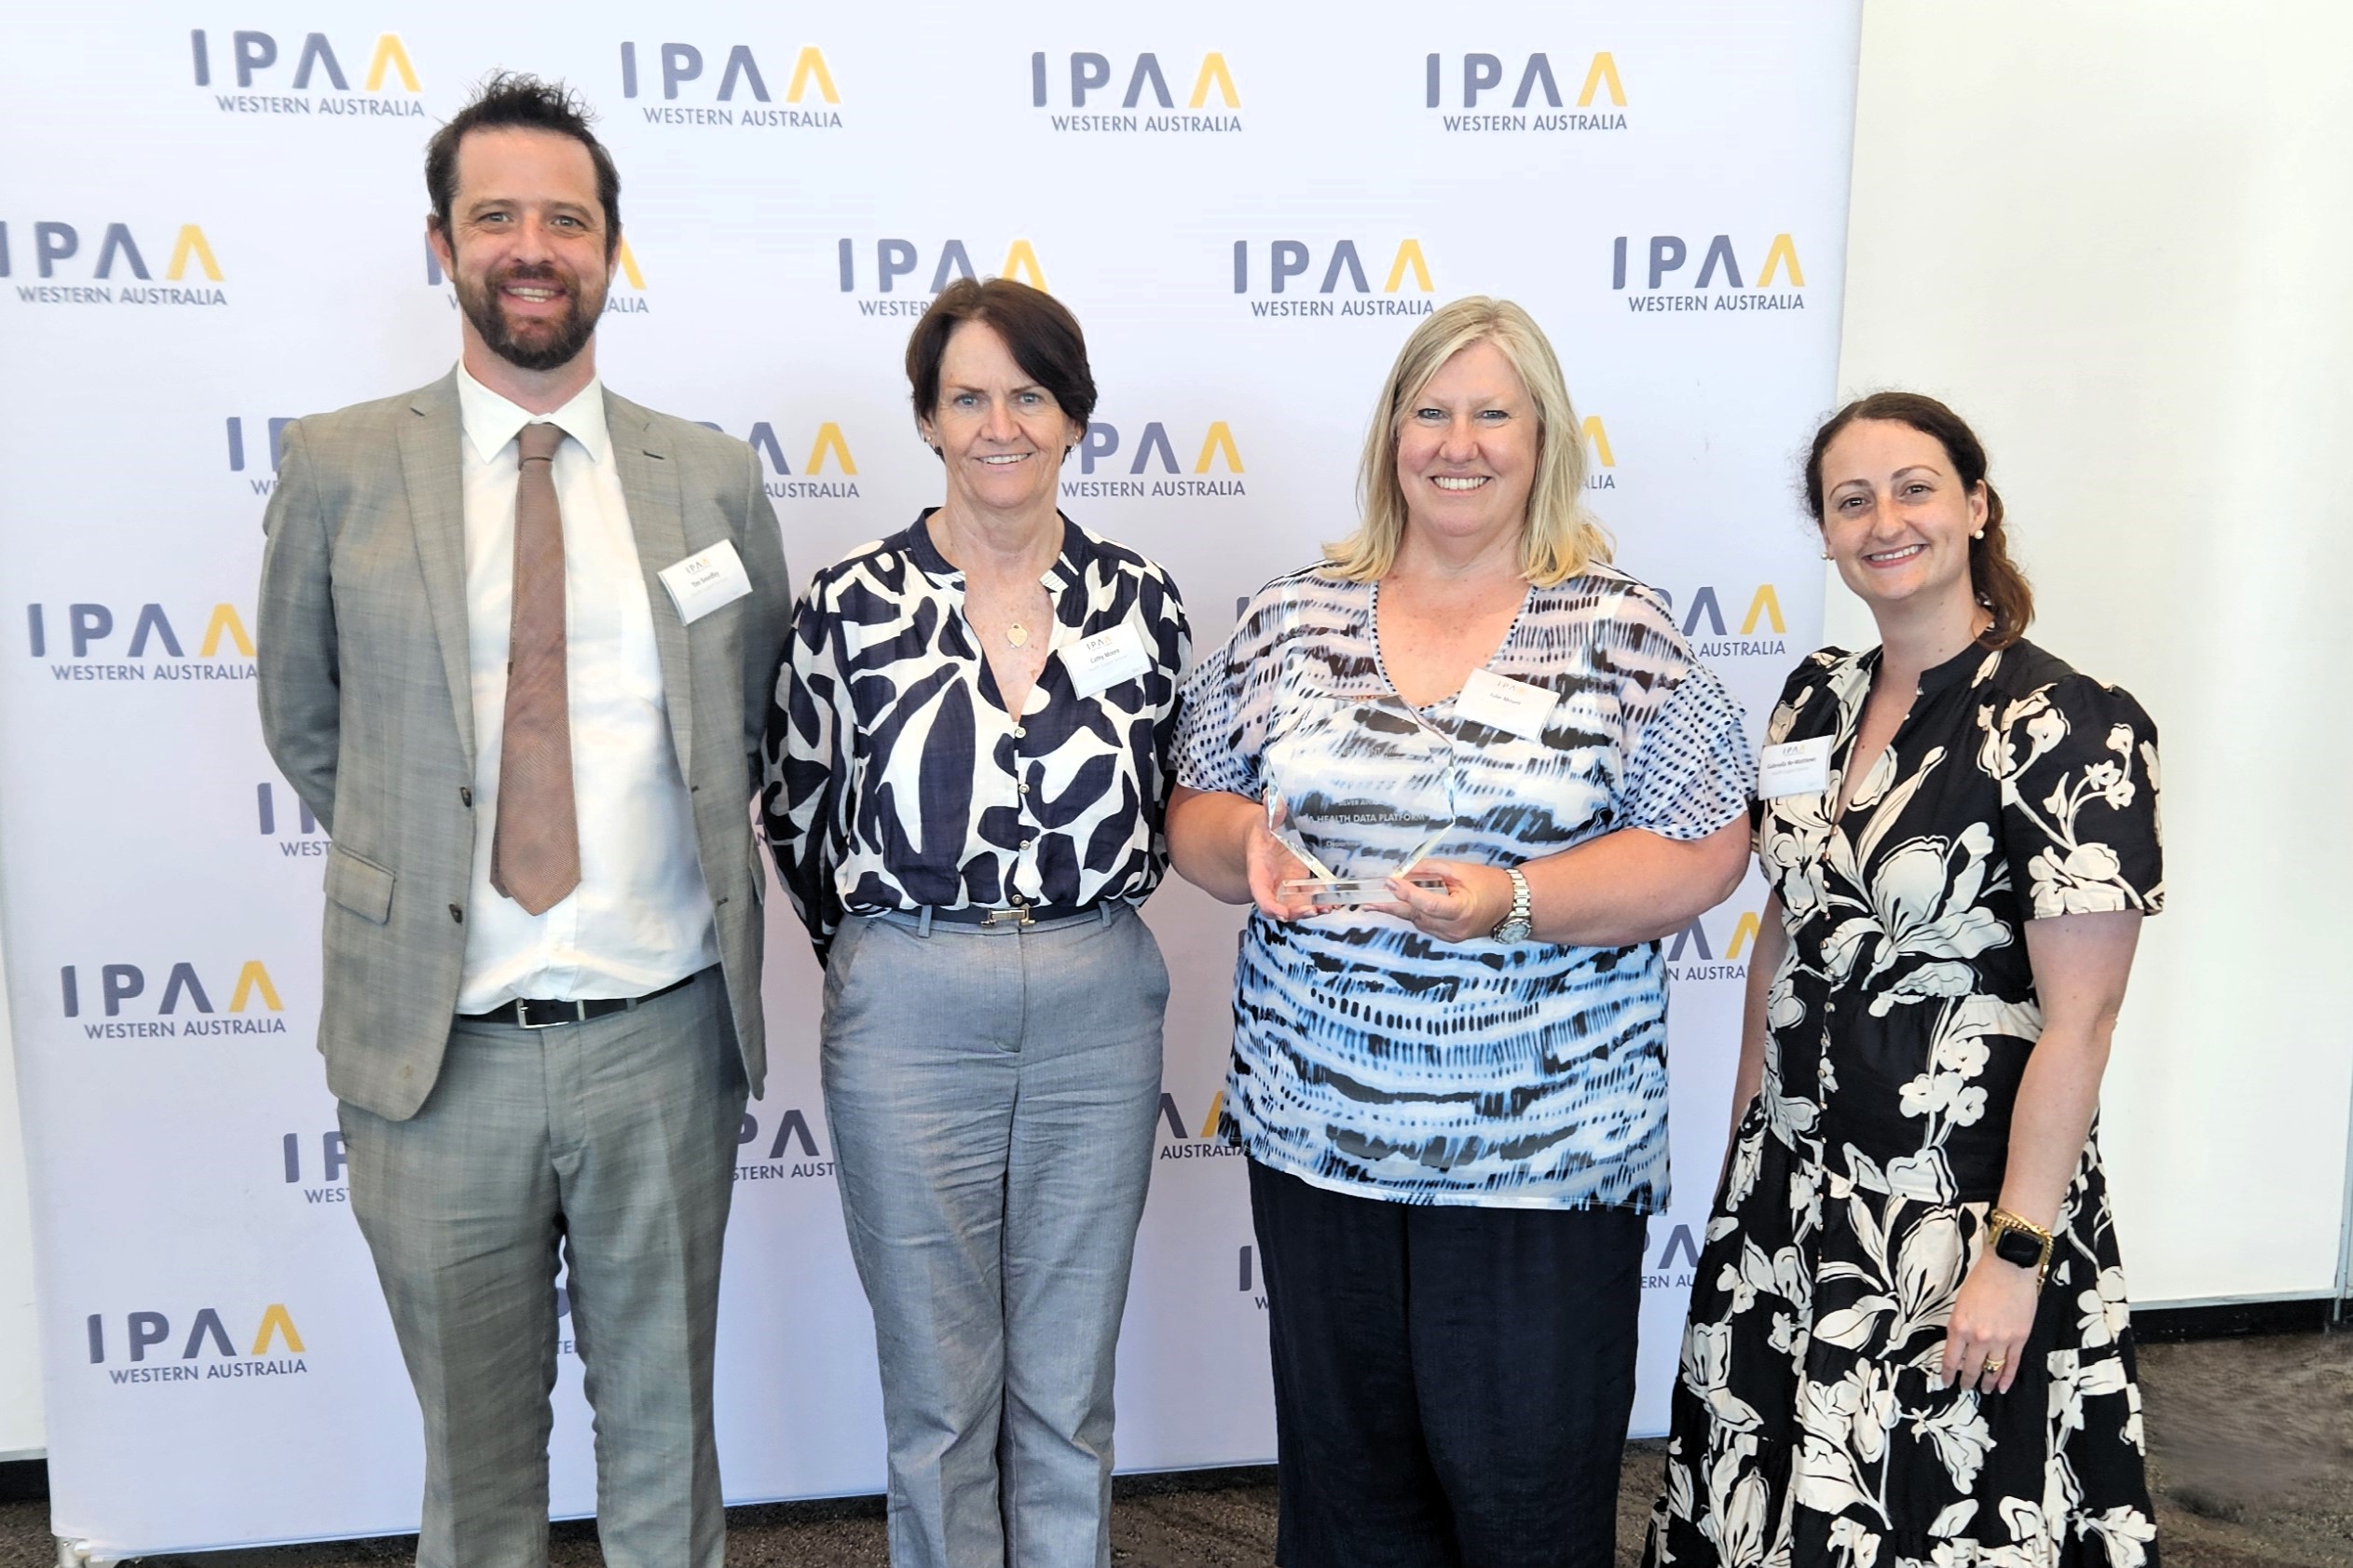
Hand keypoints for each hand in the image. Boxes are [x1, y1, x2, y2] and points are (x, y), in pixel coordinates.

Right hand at [1245, 795, 1323, 921]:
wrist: (1264, 838)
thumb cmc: (1263, 831)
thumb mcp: (1265, 820)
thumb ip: (1270, 812)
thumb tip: (1270, 796)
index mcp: (1259, 872)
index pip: (1261, 894)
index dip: (1271, 906)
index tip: (1283, 912)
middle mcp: (1272, 884)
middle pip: (1280, 907)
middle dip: (1296, 912)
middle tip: (1312, 910)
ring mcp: (1286, 888)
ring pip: (1296, 907)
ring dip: (1312, 911)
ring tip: (1328, 907)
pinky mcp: (1299, 886)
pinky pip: (1308, 899)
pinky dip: (1320, 903)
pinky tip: (1334, 902)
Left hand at [1379, 858, 1515, 943]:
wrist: (1511, 904)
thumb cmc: (1489, 884)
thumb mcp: (1460, 870)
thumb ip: (1431, 870)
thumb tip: (1405, 870)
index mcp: (1462, 910)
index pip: (1429, 904)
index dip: (1407, 893)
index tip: (1390, 881)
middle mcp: (1455, 928)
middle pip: (1417, 915)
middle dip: (1394, 905)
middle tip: (1368, 901)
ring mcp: (1451, 936)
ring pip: (1418, 921)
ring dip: (1403, 908)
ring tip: (1380, 899)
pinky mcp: (1448, 938)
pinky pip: (1424, 925)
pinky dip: (1414, 912)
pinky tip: (1404, 903)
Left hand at [1939, 1246, 2038, 1394]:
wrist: (2008, 1268)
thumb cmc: (1982, 1280)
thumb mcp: (1960, 1304)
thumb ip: (1959, 1326)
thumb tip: (1960, 1346)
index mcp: (1959, 1327)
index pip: (1950, 1359)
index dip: (1947, 1374)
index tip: (1946, 1382)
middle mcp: (1978, 1338)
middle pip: (1971, 1368)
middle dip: (1967, 1381)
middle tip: (1965, 1388)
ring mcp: (2000, 1340)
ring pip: (1992, 1370)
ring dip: (1986, 1382)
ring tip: (1983, 1389)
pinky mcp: (2019, 1339)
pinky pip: (2012, 1364)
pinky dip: (2006, 1378)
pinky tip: (2001, 1387)